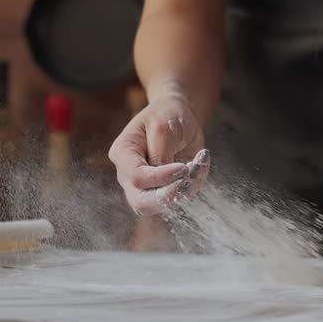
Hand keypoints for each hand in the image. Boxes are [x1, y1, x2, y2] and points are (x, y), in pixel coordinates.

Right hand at [109, 94, 210, 215]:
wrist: (178, 115)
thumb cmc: (166, 115)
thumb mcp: (162, 127)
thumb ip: (161, 153)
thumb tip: (167, 179)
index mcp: (123, 154)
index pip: (137, 178)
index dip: (161, 177)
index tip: (184, 166)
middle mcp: (129, 175)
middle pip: (141, 203)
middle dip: (168, 196)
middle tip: (188, 180)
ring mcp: (145, 186)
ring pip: (161, 206)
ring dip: (185, 189)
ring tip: (198, 163)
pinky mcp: (163, 190)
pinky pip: (179, 198)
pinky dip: (194, 184)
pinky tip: (199, 163)